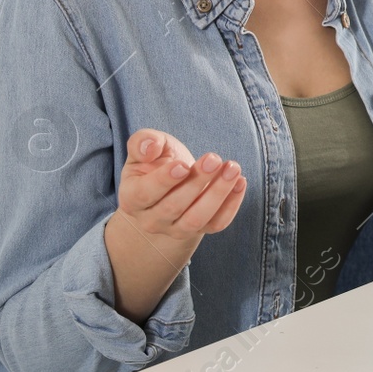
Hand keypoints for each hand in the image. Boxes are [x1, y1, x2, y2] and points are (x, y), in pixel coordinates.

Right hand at [116, 129, 247, 248]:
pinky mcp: (200, 230)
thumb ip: (143, 142)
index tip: (183, 165)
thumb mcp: (148, 145)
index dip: (164, 180)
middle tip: (214, 159)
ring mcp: (175, 229)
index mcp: (131, 198)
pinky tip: (240, 182)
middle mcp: (151, 219)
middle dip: (197, 182)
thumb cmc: (157, 160)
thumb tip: (148, 148)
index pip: (144, 194)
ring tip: (232, 169)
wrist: (173, 181)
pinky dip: (232, 205)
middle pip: (173, 207)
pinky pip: (216, 224)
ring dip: (217, 194)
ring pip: (196, 219)